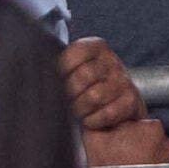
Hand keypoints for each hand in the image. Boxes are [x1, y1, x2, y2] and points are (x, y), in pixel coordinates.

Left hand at [61, 42, 168, 167]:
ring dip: (81, 109)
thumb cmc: (85, 89)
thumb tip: (36, 69)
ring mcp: (124, 80)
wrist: (113, 112)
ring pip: (95, 97)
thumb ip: (58, 65)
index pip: (75, 52)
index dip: (62, 70)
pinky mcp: (132, 101)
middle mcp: (112, 61)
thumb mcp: (71, 70)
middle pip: (84, 76)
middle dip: (70, 93)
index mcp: (96, 46)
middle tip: (68, 100)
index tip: (60, 79)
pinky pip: (108, 113)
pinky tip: (92, 119)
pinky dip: (94, 120)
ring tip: (78, 111)